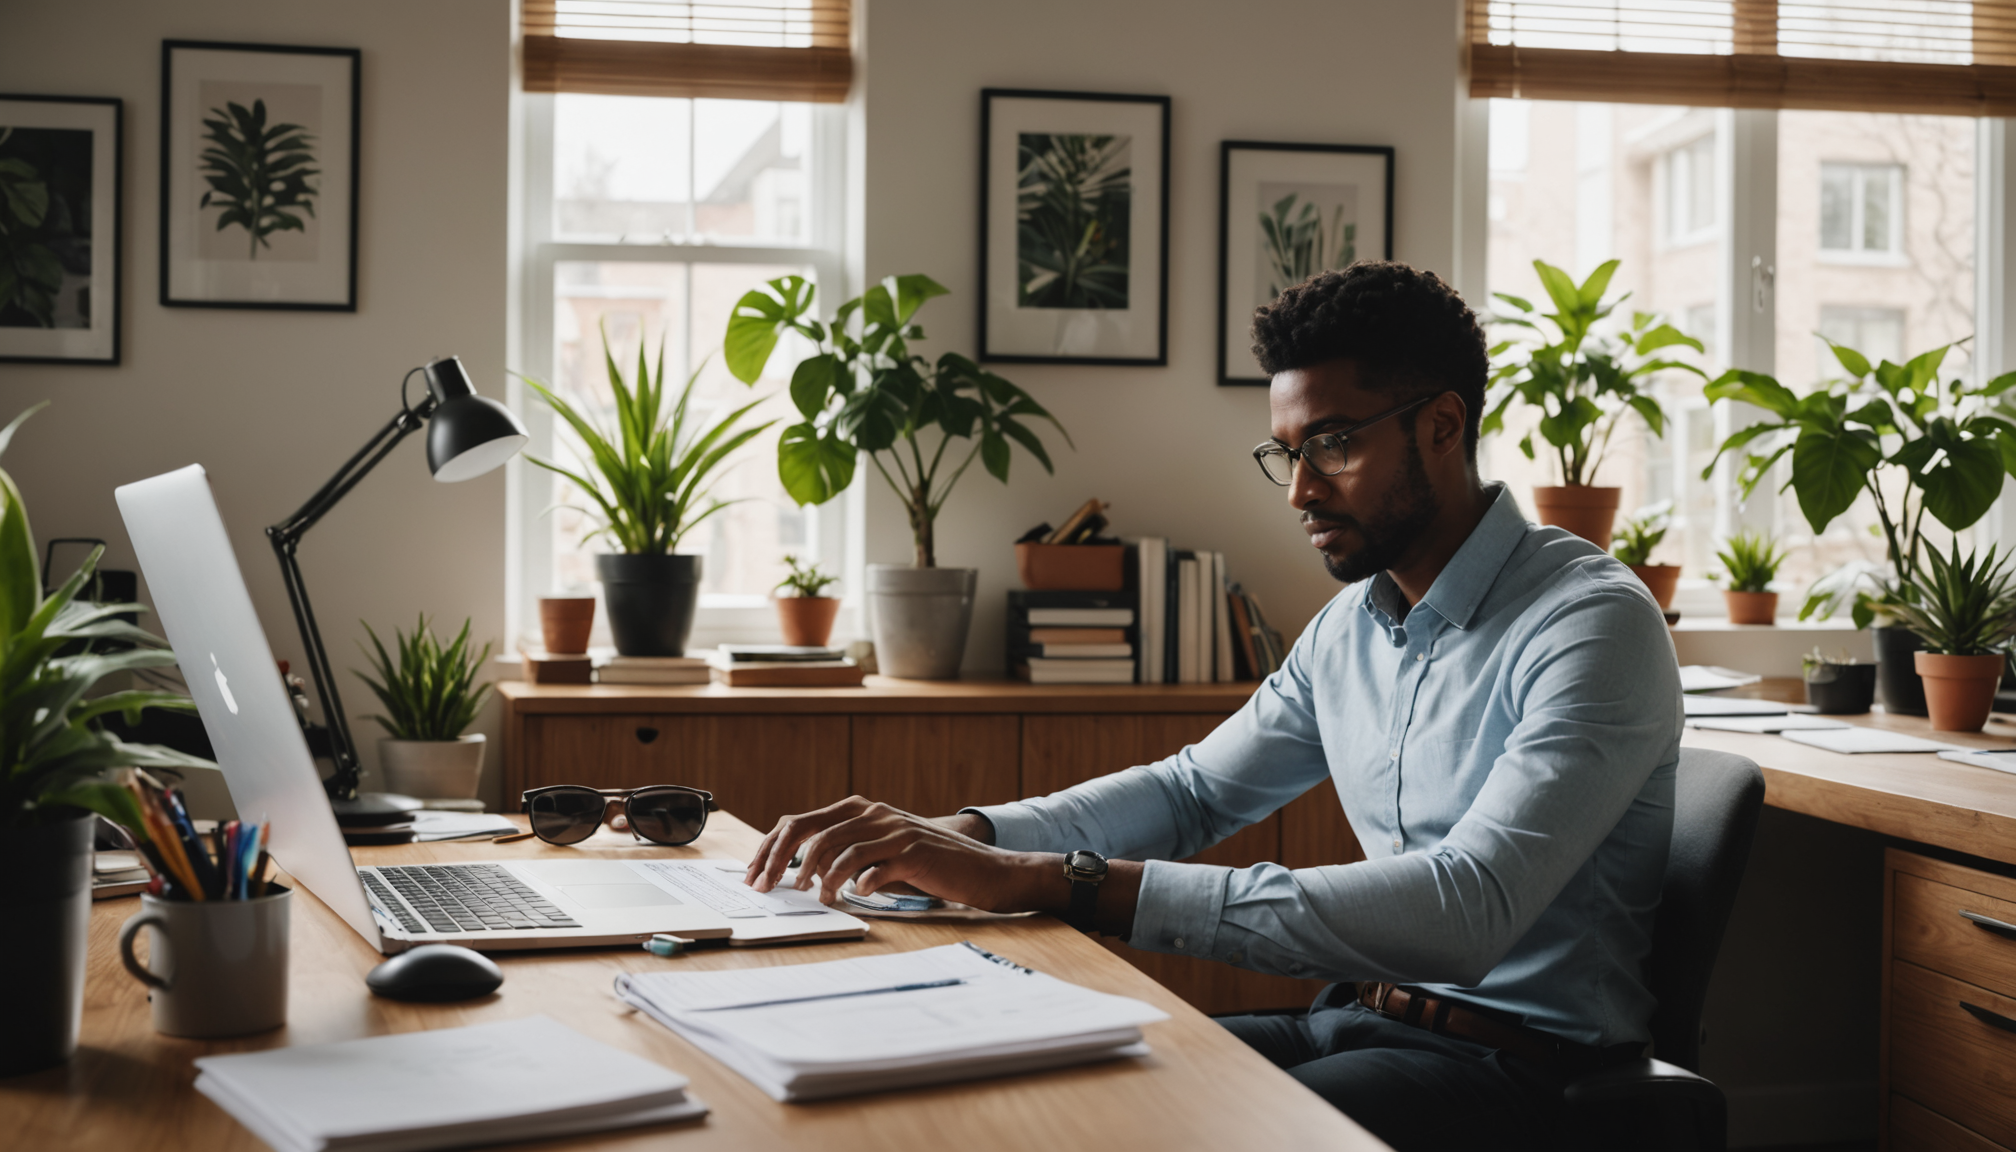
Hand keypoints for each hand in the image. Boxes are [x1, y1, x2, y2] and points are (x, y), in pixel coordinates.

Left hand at [743, 796, 1038, 910]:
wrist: (983, 870)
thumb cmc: (928, 867)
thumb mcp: (881, 853)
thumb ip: (847, 853)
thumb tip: (799, 872)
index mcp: (862, 810)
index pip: (800, 822)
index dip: (771, 847)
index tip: (754, 874)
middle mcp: (875, 814)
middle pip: (811, 832)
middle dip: (780, 862)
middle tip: (767, 889)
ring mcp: (894, 831)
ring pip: (839, 848)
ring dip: (819, 877)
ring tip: (817, 898)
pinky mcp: (913, 852)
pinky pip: (874, 866)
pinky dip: (858, 883)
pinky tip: (855, 896)